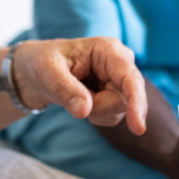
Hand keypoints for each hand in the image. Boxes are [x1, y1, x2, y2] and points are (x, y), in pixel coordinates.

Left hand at [12, 37, 146, 134]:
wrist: (41, 70)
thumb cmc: (44, 63)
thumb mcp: (47, 72)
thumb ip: (65, 89)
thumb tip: (85, 110)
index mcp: (108, 50)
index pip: (129, 78)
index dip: (136, 101)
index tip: (138, 128)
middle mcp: (121, 62)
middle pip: (125, 99)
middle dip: (100, 108)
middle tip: (74, 101)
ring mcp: (121, 78)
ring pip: (119, 110)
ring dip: (96, 111)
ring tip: (76, 95)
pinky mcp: (119, 92)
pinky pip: (114, 115)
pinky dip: (97, 114)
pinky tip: (84, 100)